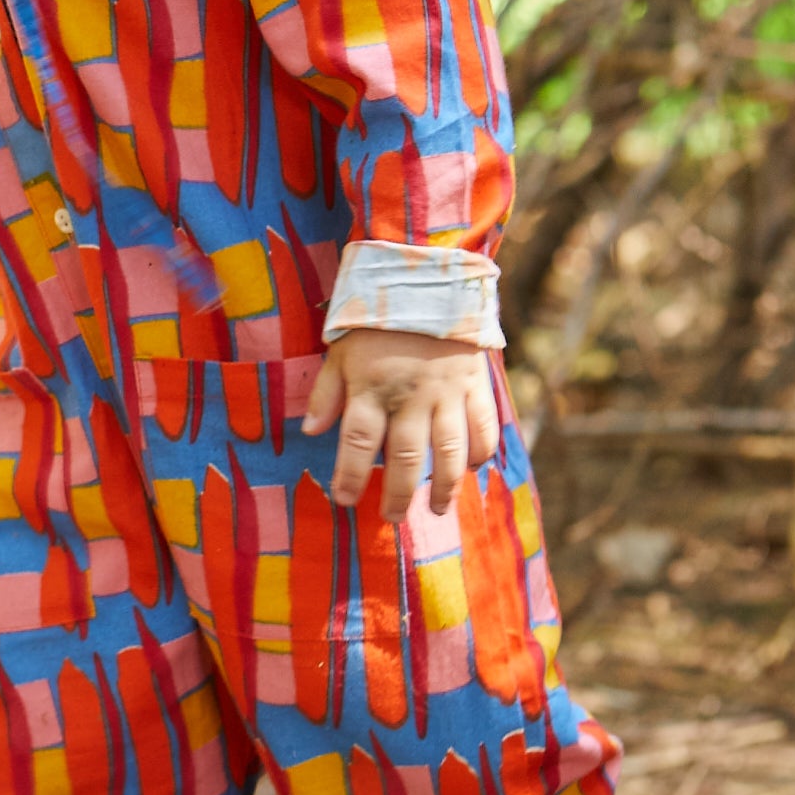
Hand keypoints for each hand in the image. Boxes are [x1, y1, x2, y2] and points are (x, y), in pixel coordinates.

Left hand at [302, 329, 500, 519]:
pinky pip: (483, 427)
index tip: (345, 500)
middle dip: (398, 495)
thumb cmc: (376, 320)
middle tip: (393, 518)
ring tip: (439, 510)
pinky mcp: (475, 384)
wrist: (427, 276)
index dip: (350, 476)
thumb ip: (327, 392)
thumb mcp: (341, 349)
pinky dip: (479, 452)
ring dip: (445, 487)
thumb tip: (311, 431)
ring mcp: (447, 392)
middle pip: (405, 459)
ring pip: (449, 452)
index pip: (358, 443)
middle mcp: (410, 396)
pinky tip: (472, 470)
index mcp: (372, 387)